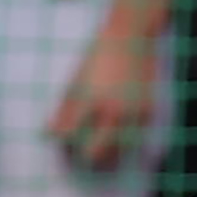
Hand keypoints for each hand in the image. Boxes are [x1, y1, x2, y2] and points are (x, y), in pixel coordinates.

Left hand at [48, 5, 170, 174]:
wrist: (132, 37)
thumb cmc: (97, 57)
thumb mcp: (75, 80)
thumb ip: (63, 110)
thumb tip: (47, 135)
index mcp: (89, 99)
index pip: (68, 135)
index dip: (61, 145)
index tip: (60, 146)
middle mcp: (112, 109)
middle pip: (95, 152)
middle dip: (85, 159)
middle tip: (79, 158)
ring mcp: (134, 112)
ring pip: (118, 151)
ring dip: (107, 155)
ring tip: (98, 153)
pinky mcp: (149, 111)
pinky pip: (137, 138)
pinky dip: (126, 142)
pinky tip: (118, 140)